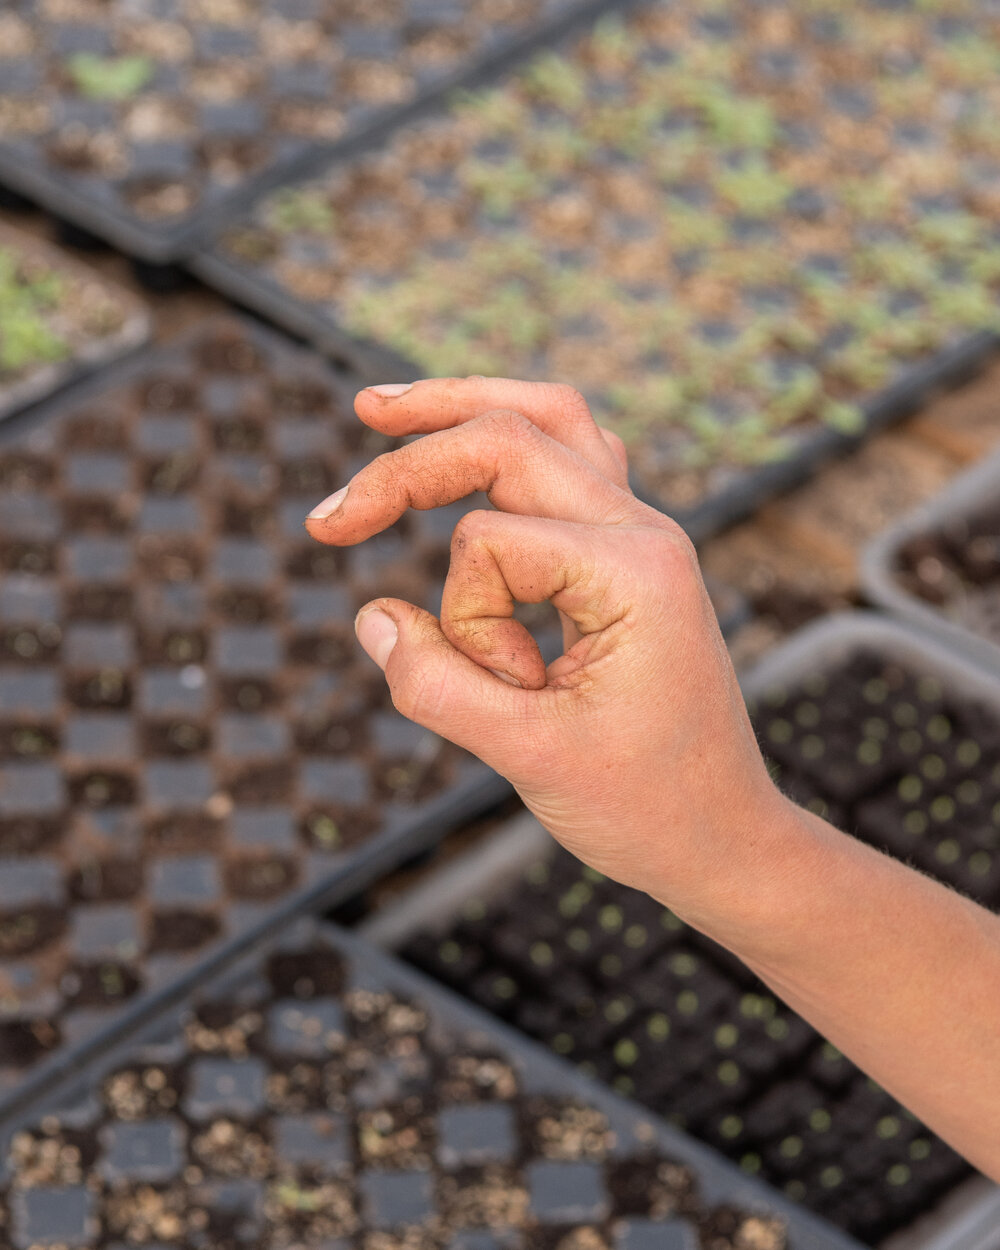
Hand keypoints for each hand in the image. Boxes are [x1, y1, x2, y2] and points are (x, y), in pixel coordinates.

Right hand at [304, 378, 788, 925]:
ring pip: (549, 420)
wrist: (724, 836)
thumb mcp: (529, 756)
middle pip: (511, 434)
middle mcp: (644, 529)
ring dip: (461, 410)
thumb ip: (436, 686)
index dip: (467, 620)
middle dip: (412, 463)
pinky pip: (568, 464)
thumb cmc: (646, 804)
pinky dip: (505, 451)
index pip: (489, 540)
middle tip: (329, 518)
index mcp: (634, 567)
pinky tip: (463, 451)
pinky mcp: (629, 554)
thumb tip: (371, 616)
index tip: (511, 692)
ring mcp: (642, 533)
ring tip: (379, 410)